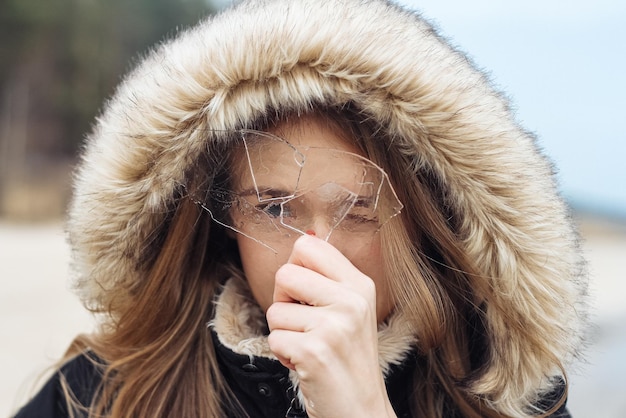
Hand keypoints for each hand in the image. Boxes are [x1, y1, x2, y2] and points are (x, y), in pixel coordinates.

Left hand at [266, 235, 396, 417]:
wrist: (361, 411)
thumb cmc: (347, 360)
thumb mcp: (350, 311)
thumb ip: (328, 277)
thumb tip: (305, 238)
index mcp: (360, 284)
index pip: (309, 245)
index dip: (295, 269)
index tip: (305, 294)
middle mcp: (352, 300)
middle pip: (285, 273)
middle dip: (283, 302)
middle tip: (303, 324)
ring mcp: (335, 325)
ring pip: (275, 310)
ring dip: (283, 333)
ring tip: (307, 347)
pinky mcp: (316, 351)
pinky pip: (274, 339)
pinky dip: (283, 355)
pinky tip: (305, 364)